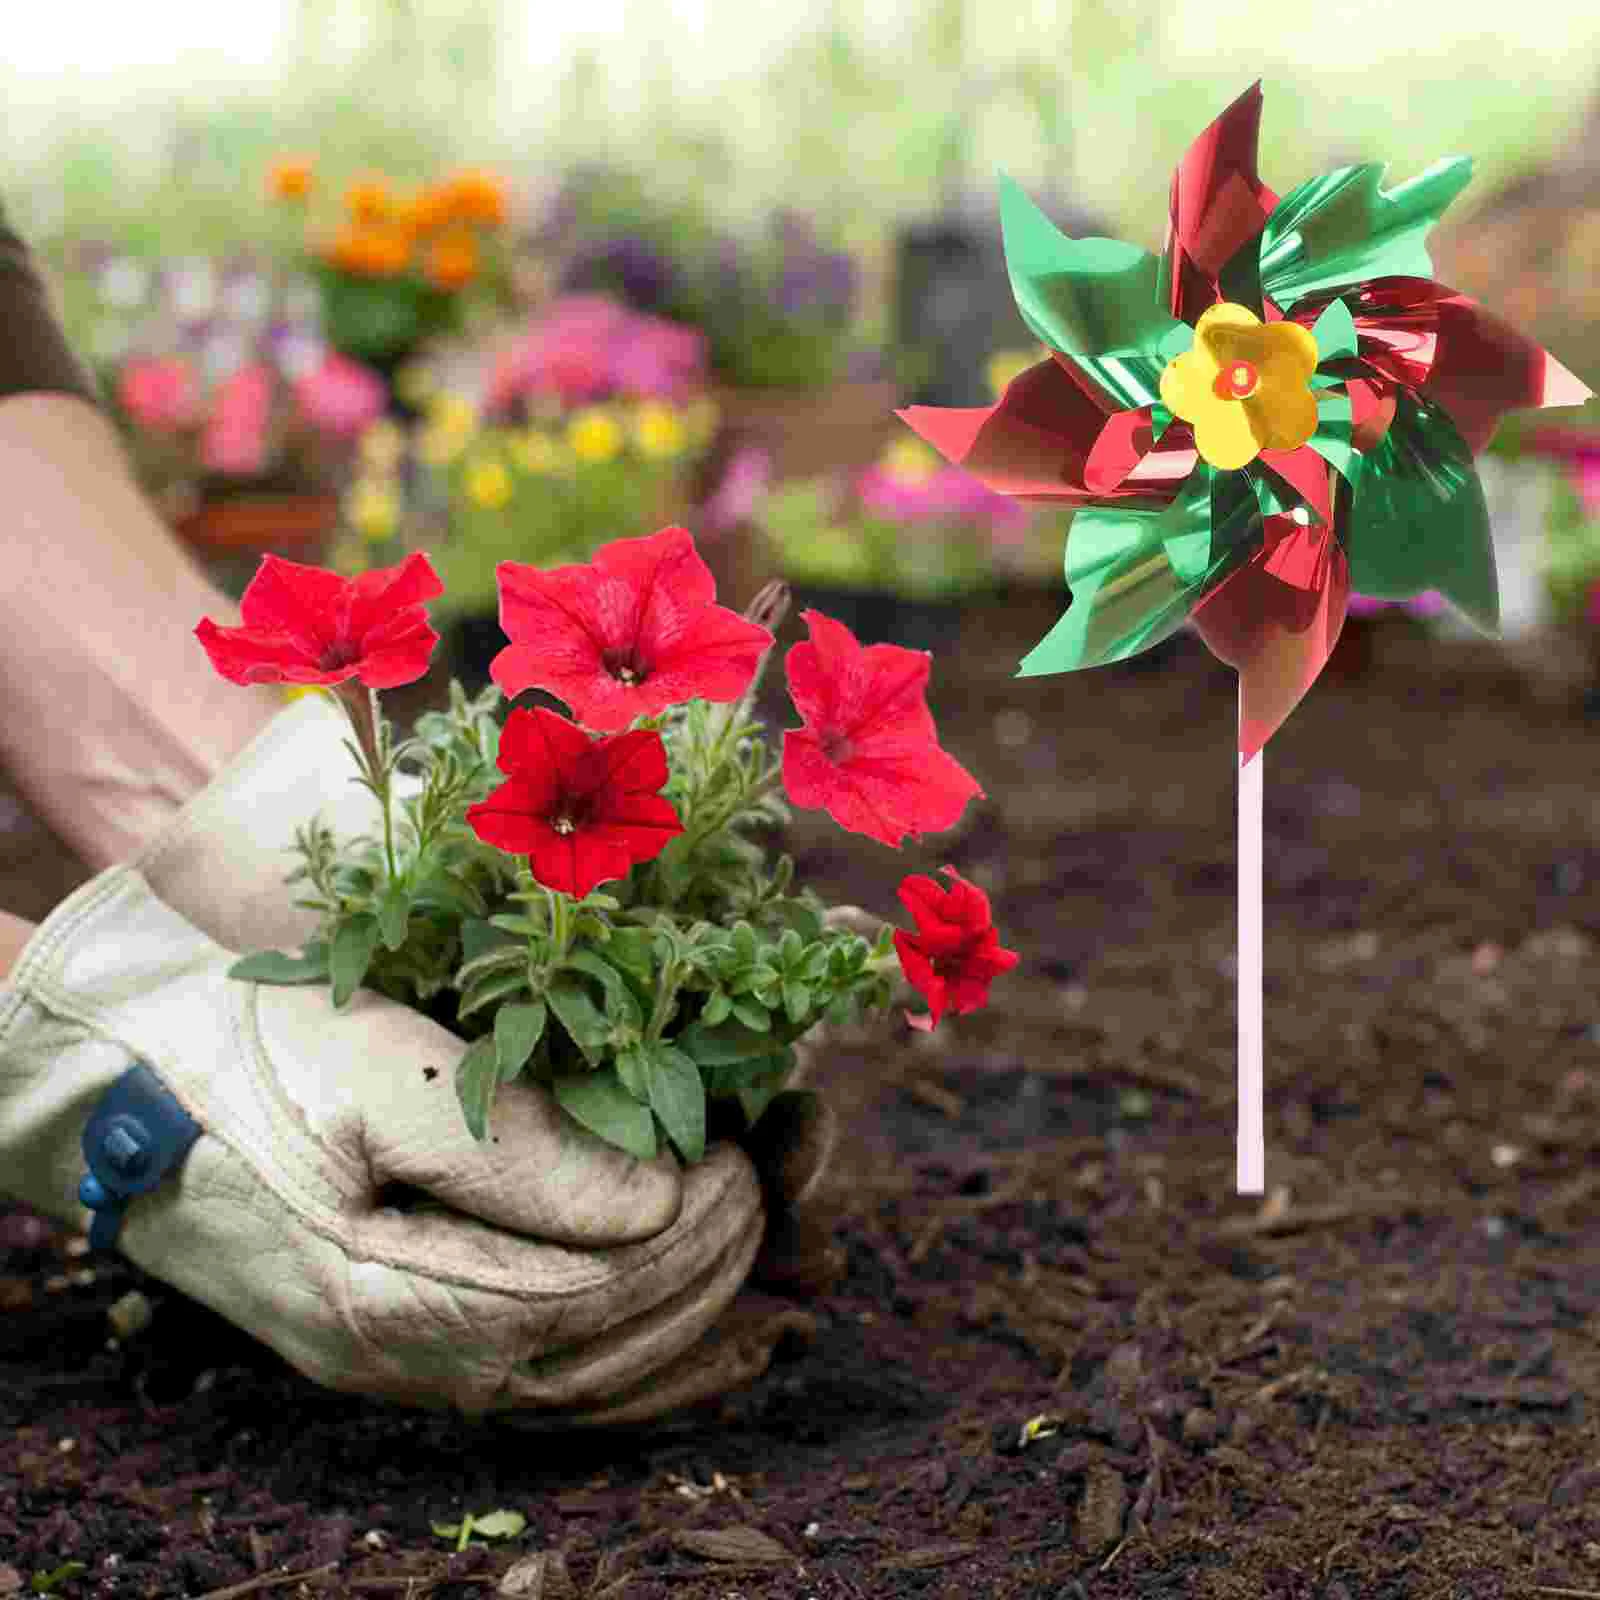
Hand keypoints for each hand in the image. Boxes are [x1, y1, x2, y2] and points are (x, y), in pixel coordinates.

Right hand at [0, 865, 780, 1417]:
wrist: (127, 1089)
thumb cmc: (256, 1058)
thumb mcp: (383, 1073)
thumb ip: (521, 1151)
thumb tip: (655, 1201)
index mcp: (388, 1293)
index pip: (587, 1294)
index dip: (683, 1236)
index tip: (739, 1162)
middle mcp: (395, 1360)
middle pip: (594, 1348)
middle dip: (701, 1275)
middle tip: (762, 1193)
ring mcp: (392, 1364)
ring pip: (574, 1390)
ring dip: (683, 1336)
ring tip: (761, 1276)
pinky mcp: (394, 1342)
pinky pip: (535, 1386)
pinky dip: (626, 1369)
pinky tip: (685, 1339)